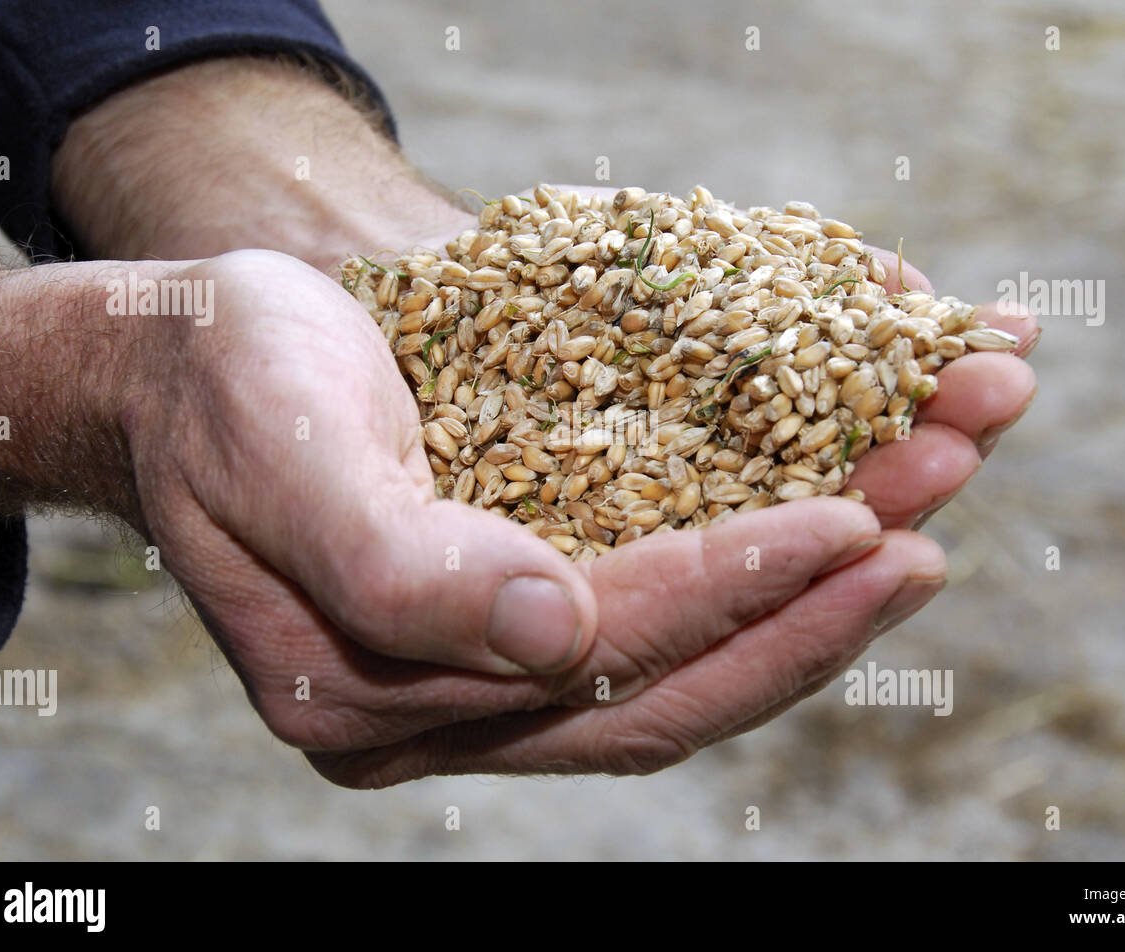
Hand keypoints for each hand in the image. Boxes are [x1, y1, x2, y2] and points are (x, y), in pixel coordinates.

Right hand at [297, 188, 1039, 785]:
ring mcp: (489, 668)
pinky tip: (837, 521)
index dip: (724, 593)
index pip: (590, 660)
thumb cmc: (226, 384)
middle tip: (931, 536)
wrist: (194, 357)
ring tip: (921, 515)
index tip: (852, 522)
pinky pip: (664, 618)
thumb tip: (555, 634)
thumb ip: (398, 566)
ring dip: (811, 598)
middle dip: (809, 616)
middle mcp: (449, 703)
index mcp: (375, 691)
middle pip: (666, 689)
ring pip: (683, 665)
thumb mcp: (283, 453)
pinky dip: (758, 575)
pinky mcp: (522, 614)